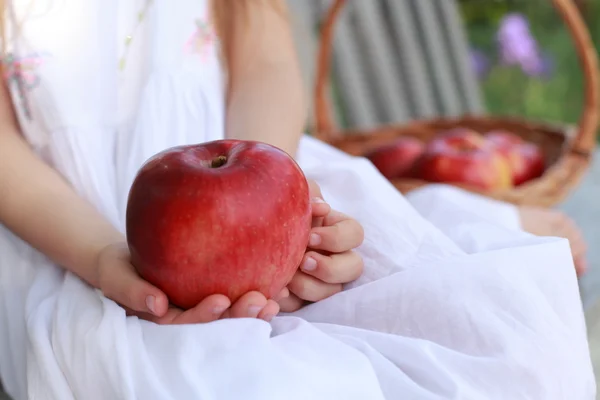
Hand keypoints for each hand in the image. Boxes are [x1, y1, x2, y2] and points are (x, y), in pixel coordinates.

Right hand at [96, 243, 282, 323]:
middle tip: (259, 301)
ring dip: (252, 311)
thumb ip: (132, 290)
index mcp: (164, 319)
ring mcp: (199, 306)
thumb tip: (157, 304)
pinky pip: (234, 297)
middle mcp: (186, 317)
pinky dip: (253, 294)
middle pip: (215, 324)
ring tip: (273, 300)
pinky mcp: (210, 292)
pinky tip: (276, 285)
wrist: (126, 259)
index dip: (205, 316)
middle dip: (238, 316)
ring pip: (229, 315)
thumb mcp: (116, 275)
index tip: (222, 300)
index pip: (186, 324)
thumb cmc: (117, 267)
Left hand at [278, 179, 364, 311]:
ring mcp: (320, 281)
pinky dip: (289, 301)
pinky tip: (275, 292)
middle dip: (330, 268)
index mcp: (336, 229)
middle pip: (353, 268)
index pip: (354, 234)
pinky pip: (302, 306)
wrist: (242, 232)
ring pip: (331, 292)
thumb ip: (306, 192)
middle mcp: (335, 256)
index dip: (337, 238)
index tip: (311, 236)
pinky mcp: (299, 299)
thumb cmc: (274, 207)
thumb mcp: (289, 193)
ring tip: (287, 277)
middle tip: (304, 261)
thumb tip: (321, 207)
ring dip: (310, 286)